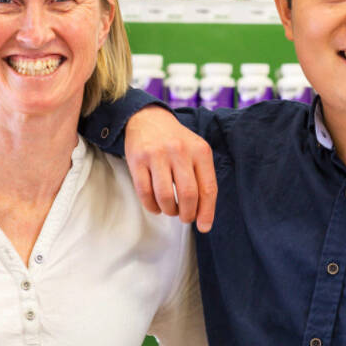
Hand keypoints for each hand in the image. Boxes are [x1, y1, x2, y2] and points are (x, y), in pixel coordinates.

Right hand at [124, 107, 216, 232]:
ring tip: (170, 210)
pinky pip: (145, 192)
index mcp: (200, 150)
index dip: (207, 212)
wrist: (148, 118)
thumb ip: (202, 178)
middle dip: (187, 214)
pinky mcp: (137, 159)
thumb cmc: (176, 141)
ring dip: (169, 210)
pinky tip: (156, 206)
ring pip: (166, 196)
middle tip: (185, 217)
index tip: (204, 226)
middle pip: (188, 195)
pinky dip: (151, 206)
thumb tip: (204, 215)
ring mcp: (157, 154)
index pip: (208, 188)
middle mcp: (180, 151)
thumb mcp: (196, 151)